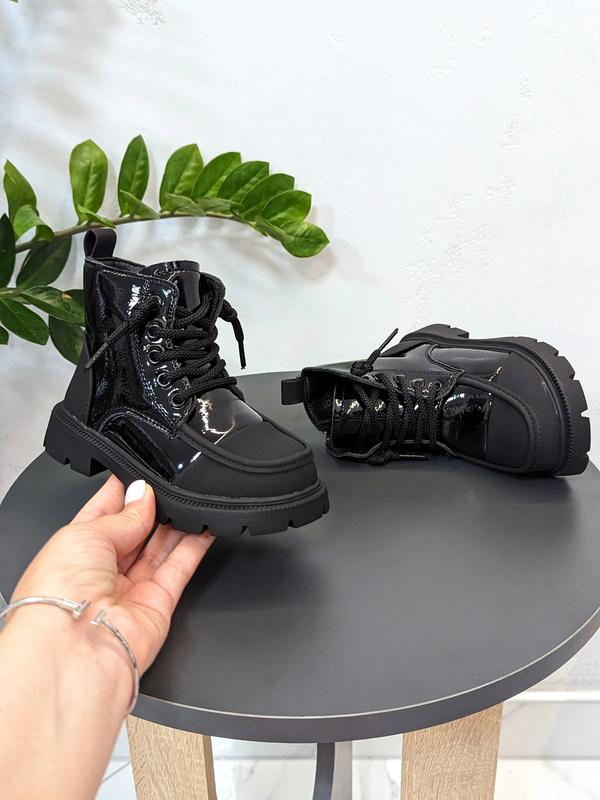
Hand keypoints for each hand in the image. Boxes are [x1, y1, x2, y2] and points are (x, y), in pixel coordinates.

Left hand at [12, 475, 213, 673]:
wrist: (75, 649)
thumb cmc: (57, 596)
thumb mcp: (85, 533)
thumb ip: (123, 514)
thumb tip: (143, 495)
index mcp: (73, 551)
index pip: (103, 514)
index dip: (124, 493)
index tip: (142, 476)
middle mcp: (101, 572)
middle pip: (136, 530)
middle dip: (151, 507)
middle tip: (166, 488)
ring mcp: (131, 589)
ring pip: (161, 547)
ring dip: (176, 523)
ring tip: (189, 499)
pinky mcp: (158, 604)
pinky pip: (181, 567)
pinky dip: (196, 545)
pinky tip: (206, 523)